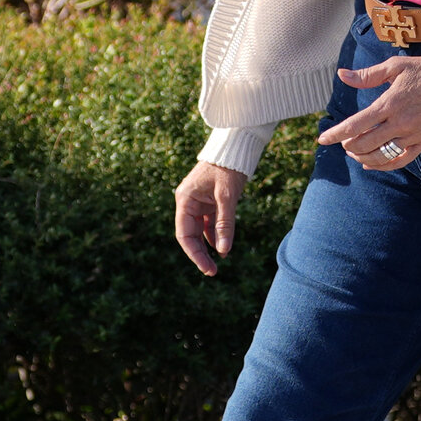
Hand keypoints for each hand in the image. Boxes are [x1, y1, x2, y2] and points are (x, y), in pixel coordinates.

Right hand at [175, 162, 248, 276]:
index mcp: (185, 200)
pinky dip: (215, 235)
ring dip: (209, 245)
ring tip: (219, 261)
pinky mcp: (209, 201)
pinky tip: (223, 247)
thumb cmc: (229, 169)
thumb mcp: (227, 197)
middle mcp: (188, 202)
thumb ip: (225, 223)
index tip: (206, 268)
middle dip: (201, 253)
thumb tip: (224, 251)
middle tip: (213, 271)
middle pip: (190, 235)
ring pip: (200, 230)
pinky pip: (209, 223)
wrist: (236, 149)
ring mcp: (198, 202)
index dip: (194, 253)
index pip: (184, 234)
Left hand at [319, 56, 420, 171]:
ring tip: (354, 152)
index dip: (335, 133)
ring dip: (361, 157)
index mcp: (389, 104)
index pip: (355, 124)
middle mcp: (399, 123)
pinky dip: (382, 166)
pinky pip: (399, 161)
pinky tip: (371, 165)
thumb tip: (342, 75)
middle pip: (364, 144)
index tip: (322, 139)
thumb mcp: (395, 67)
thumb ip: (367, 75)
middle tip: (343, 141)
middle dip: (348, 145)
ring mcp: (412, 136)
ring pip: (379, 156)